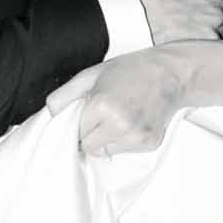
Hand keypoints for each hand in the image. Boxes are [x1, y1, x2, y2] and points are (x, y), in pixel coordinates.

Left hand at [48, 53, 185, 154]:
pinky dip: (125, 141)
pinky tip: (134, 121)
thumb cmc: (131, 69)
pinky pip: (124, 152)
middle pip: (89, 146)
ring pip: (106, 152)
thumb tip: (51, 114)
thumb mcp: (92, 74)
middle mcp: (119, 125)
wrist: (171, 72)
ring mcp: (136, 136)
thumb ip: (66, 95)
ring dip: (108, 139)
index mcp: (101, 106)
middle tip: (104, 114)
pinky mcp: (149, 143)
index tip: (89, 112)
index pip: (76, 132)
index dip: (81, 122)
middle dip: (92, 133)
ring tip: (121, 116)